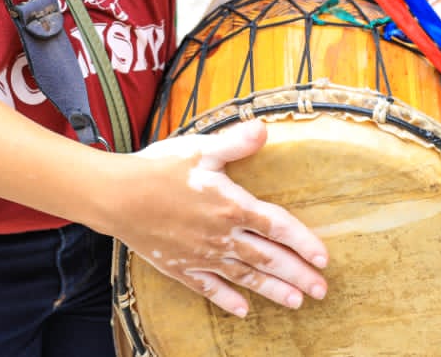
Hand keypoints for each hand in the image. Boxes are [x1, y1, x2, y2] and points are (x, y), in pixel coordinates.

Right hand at [110, 120, 328, 318]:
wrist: (116, 196)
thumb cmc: (159, 168)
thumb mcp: (199, 149)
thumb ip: (234, 143)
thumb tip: (264, 129)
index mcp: (231, 205)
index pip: (278, 227)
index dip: (304, 243)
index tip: (324, 259)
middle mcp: (222, 236)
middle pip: (268, 258)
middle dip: (298, 275)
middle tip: (321, 291)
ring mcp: (201, 255)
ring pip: (245, 277)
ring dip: (273, 291)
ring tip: (296, 303)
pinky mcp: (181, 267)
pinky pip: (209, 288)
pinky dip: (228, 299)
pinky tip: (243, 311)